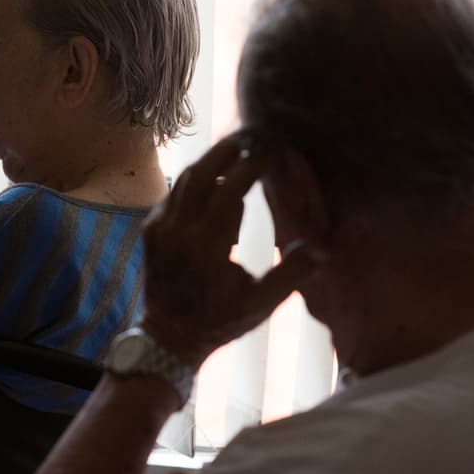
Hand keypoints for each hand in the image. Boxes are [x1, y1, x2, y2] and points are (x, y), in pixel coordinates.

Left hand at [141, 131, 317, 366]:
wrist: (167, 337)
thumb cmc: (219, 322)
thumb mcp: (261, 305)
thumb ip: (292, 275)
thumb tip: (322, 249)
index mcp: (207, 245)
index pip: (231, 189)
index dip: (252, 165)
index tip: (271, 150)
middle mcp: (178, 229)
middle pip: (203, 172)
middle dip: (227, 149)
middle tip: (251, 136)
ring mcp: (160, 227)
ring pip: (185, 179)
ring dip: (210, 160)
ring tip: (236, 148)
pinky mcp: (150, 229)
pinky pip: (174, 194)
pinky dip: (194, 180)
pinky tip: (214, 177)